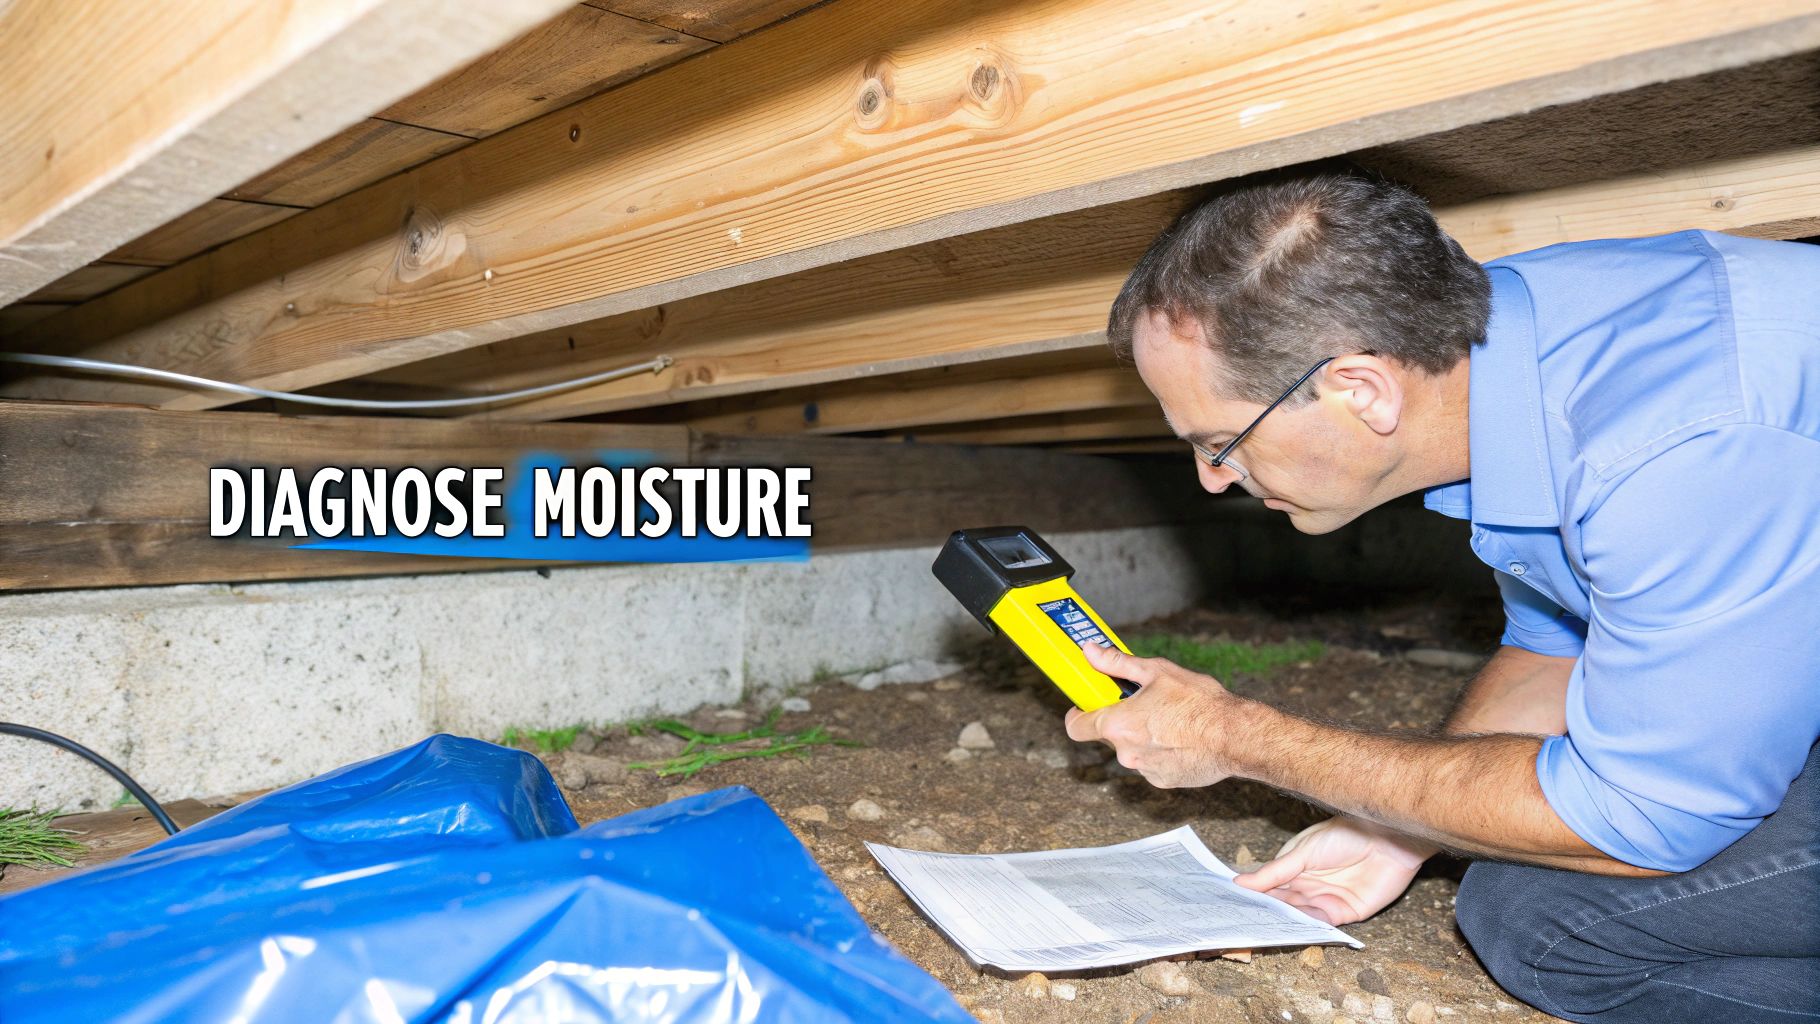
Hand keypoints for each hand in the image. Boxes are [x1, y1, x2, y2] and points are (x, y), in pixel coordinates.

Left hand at [1063, 642, 1239, 788]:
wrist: (1235, 737)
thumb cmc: (1199, 703)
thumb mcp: (1157, 672)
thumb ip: (1117, 664)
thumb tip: (1089, 652)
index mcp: (1118, 724)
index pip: (1076, 727)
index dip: (1080, 713)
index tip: (1090, 703)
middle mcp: (1125, 753)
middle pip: (1108, 735)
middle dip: (1121, 720)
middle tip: (1143, 704)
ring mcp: (1144, 770)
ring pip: (1131, 750)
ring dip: (1141, 737)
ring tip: (1169, 720)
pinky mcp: (1162, 781)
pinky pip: (1150, 764)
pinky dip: (1159, 752)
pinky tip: (1180, 739)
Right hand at [1232, 816, 1436, 924]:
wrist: (1387, 838)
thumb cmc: (1344, 834)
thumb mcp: (1302, 851)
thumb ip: (1275, 872)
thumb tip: (1239, 881)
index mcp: (1293, 867)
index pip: (1268, 886)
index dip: (1252, 896)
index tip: (1231, 907)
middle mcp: (1307, 885)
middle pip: (1282, 905)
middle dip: (1266, 913)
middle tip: (1245, 924)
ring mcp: (1326, 900)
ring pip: (1300, 916)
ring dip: (1286, 922)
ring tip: (1266, 928)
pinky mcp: (1346, 912)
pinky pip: (1323, 924)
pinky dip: (1309, 927)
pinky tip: (1295, 928)